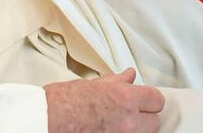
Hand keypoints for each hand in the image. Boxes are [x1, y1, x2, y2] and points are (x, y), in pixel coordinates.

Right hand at [44, 68, 163, 132]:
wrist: (45, 121)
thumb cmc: (61, 103)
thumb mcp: (91, 85)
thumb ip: (116, 82)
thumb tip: (130, 76)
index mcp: (124, 98)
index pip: (157, 100)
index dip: (150, 99)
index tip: (144, 99)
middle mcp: (128, 121)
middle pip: (154, 122)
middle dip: (145, 117)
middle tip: (130, 113)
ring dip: (135, 129)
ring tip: (117, 123)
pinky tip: (109, 130)